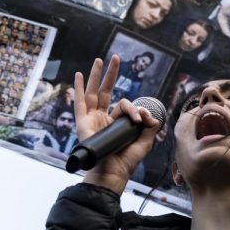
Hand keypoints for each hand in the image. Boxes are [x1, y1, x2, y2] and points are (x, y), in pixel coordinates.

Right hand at [75, 56, 160, 193]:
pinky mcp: (83, 123)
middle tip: (116, 58)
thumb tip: (152, 115)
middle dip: (111, 74)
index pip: (125, 105)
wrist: (113, 171)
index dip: (135, 109)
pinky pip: (79, 103)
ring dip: (96, 75)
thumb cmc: (127, 161)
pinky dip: (77, 89)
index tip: (141, 119)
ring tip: (99, 60)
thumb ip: (151, 128)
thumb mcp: (145, 142)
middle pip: (106, 91)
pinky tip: (77, 75)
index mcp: (116, 123)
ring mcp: (92, 119)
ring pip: (93, 92)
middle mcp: (103, 119)